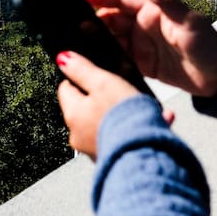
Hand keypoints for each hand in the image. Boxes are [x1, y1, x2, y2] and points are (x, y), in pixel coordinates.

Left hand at [56, 50, 171, 158]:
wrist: (145, 152)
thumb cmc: (124, 117)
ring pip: (105, 123)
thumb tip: (62, 58)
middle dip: (103, 99)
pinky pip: (120, 139)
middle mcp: (77, 134)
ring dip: (122, 116)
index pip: (66, 89)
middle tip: (122, 93)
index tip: (96, 78)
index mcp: (72, 114)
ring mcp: (92, 148)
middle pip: (85, 107)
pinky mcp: (111, 157)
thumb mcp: (103, 83)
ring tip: (144, 110)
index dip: (82, 80)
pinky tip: (154, 122)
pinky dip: (133, 130)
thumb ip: (81, 69)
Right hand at [84, 0, 216, 97]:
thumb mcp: (188, 21)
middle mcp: (144, 26)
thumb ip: (165, 1)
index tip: (81, 0)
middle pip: (110, 19)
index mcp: (152, 11)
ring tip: (79, 46)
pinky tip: (96, 63)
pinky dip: (107, 60)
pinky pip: (119, 59)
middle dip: (92, 21)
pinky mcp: (143, 64)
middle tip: (74, 29)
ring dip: (97, 41)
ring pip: (111, 39)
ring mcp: (142, 45)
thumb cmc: (210, 45)